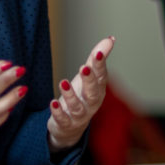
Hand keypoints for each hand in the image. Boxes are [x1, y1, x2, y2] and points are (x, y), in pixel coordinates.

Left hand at [47, 36, 113, 151]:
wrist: (70, 126)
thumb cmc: (81, 96)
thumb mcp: (87, 77)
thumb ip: (96, 59)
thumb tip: (110, 39)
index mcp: (98, 89)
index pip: (101, 76)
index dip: (100, 65)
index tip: (98, 53)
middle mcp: (91, 103)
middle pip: (93, 93)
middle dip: (89, 80)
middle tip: (83, 67)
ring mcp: (79, 115)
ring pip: (77, 107)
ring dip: (70, 96)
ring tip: (63, 82)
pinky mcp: (66, 124)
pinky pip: (63, 119)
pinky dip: (58, 112)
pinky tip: (53, 102)